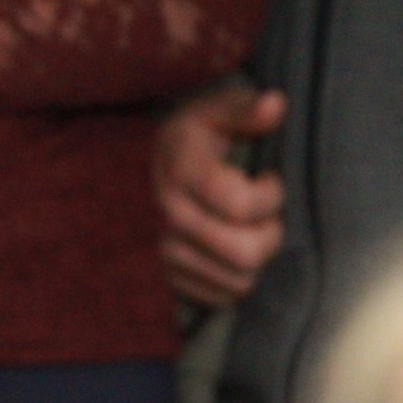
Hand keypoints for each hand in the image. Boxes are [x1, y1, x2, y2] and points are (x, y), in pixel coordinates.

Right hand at [154, 86, 285, 306]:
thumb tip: (276, 105)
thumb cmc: (182, 143)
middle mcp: (167, 219)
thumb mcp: (209, 114)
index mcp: (181, 175)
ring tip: (245, 232)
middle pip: (246, 253)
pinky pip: (221, 297)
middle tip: (263, 216)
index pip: (243, 205)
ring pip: (238, 281)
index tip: (268, 180)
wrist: (127, 174)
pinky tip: (227, 251)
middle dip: (269, 234)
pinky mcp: (164, 280)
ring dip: (253, 260)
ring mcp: (162, 255)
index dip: (271, 194)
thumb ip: (243, 109)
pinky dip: (234, 279)